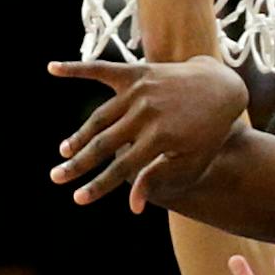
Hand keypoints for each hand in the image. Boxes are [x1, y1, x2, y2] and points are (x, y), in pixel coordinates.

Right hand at [49, 56, 244, 211]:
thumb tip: (132, 207)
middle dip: (78, 163)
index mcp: (160, 138)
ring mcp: (140, 90)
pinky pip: (101, 69)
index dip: (98, 185)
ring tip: (64, 151)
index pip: (121, 168)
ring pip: (99, 117)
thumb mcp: (192, 161)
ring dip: (79, 134)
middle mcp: (146, 113)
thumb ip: (159, 179)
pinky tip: (52, 68)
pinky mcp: (136, 72)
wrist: (221, 89)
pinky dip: (77, 68)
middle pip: (103, 143)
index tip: (77, 198)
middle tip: (56, 177)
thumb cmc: (208, 133)